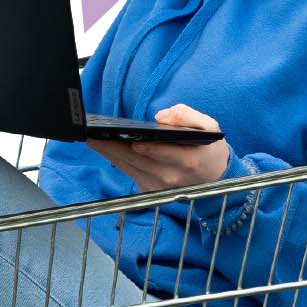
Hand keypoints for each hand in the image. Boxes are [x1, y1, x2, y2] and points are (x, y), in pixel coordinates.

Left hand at [86, 104, 231, 193]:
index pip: (154, 151)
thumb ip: (187, 116)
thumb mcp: (209, 126)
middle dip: (110, 145)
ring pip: (126, 166)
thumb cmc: (209, 148)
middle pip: (133, 159)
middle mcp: (170, 178)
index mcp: (187, 161)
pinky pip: (128, 172)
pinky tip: (103, 146)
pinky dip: (115, 159)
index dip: (131, 142)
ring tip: (89, 137)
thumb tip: (161, 117)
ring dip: (107, 152)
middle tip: (89, 131)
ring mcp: (158, 187)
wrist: (217, 178)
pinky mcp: (149, 190)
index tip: (112, 133)